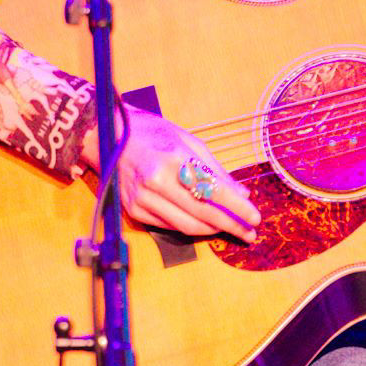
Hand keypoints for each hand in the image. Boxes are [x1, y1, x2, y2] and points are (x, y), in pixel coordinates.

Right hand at [81, 106, 261, 242]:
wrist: (109, 135)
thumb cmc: (154, 133)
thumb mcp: (190, 141)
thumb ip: (216, 170)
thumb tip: (241, 194)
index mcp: (174, 160)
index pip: (214, 192)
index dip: (238, 208)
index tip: (255, 217)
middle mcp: (156, 182)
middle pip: (203, 214)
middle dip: (231, 225)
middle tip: (250, 232)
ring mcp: (142, 199)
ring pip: (187, 226)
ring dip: (213, 231)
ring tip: (232, 229)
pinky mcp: (134, 210)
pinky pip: (169, 226)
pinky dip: (191, 227)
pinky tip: (205, 224)